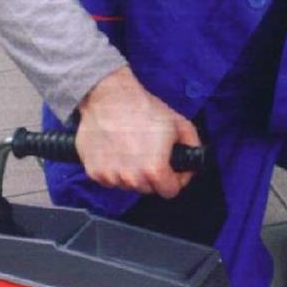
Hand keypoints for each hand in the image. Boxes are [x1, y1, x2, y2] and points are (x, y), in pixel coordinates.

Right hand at [76, 66, 200, 197]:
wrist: (108, 94)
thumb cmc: (142, 107)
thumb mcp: (179, 123)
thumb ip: (192, 146)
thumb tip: (193, 162)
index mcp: (155, 170)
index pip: (170, 191)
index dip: (175, 179)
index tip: (172, 169)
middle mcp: (132, 178)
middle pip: (148, 189)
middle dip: (152, 176)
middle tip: (149, 154)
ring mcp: (110, 176)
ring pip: (128, 184)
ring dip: (132, 173)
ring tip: (131, 149)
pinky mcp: (94, 171)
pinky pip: (108, 178)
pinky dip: (113, 168)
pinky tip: (115, 150)